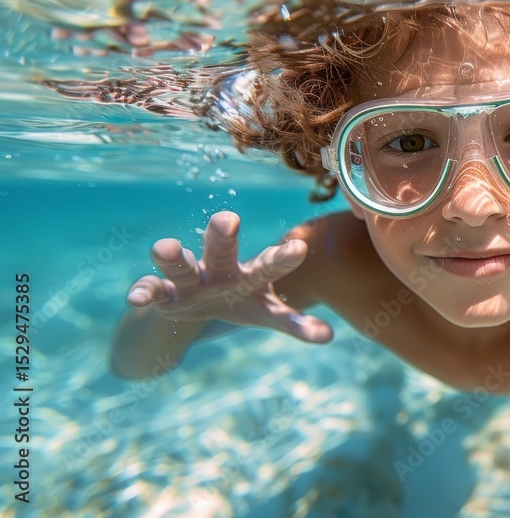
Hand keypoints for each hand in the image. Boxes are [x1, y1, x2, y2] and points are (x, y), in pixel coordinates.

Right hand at [125, 211, 332, 342]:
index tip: (300, 248)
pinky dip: (142, 292)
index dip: (283, 258)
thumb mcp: (266, 313)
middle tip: (228, 219)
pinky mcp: (163, 292)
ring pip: (180, 264)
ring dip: (172, 255)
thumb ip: (296, 323)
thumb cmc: (239, 302)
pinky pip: (151, 289)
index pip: (269, 264)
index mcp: (250, 274)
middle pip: (221, 250)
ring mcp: (189, 279)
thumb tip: (330, 335)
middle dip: (223, 235)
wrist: (194, 308)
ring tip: (164, 247)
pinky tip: (134, 298)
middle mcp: (219, 269)